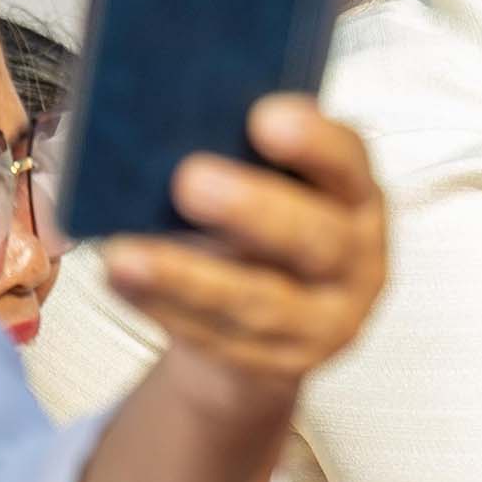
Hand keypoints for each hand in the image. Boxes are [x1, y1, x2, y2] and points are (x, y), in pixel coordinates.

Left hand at [101, 98, 388, 402]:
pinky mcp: (286, 364)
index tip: (263, 117)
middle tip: (189, 181)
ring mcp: (328, 320)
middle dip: (252, 209)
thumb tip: (165, 134)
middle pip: (315, 238)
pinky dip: (168, 310)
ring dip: (186, 277)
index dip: (314, 143)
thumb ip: (242, 156)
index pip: (349, 162)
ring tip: (124, 254)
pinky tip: (124, 284)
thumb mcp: (274, 185)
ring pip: (261, 302)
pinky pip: (224, 340)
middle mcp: (357, 259)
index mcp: (358, 197)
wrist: (276, 320)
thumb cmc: (265, 229)